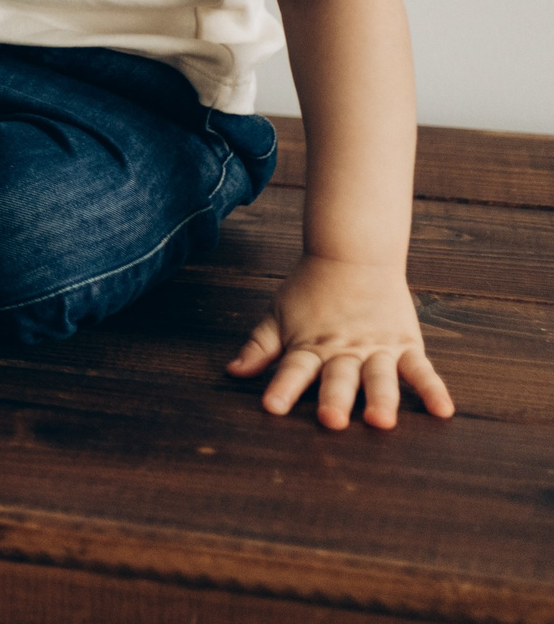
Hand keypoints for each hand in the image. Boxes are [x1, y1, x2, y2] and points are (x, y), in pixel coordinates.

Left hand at [226, 255, 454, 428]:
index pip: (293, 370)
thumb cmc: (310, 290)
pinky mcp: (405, 345)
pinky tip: (442, 410)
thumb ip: (260, 347)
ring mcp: (377, 349)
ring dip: (380, 399)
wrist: (352, 255)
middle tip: (331, 421)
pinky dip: (432, 389)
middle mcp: (344, 351)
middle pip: (338, 378)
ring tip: (381, 421)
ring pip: (379, 377)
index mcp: (310, 346)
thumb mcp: (278, 315)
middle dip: (334, 399)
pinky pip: (420, 369)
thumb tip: (232, 372)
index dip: (283, 388)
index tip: (273, 408)